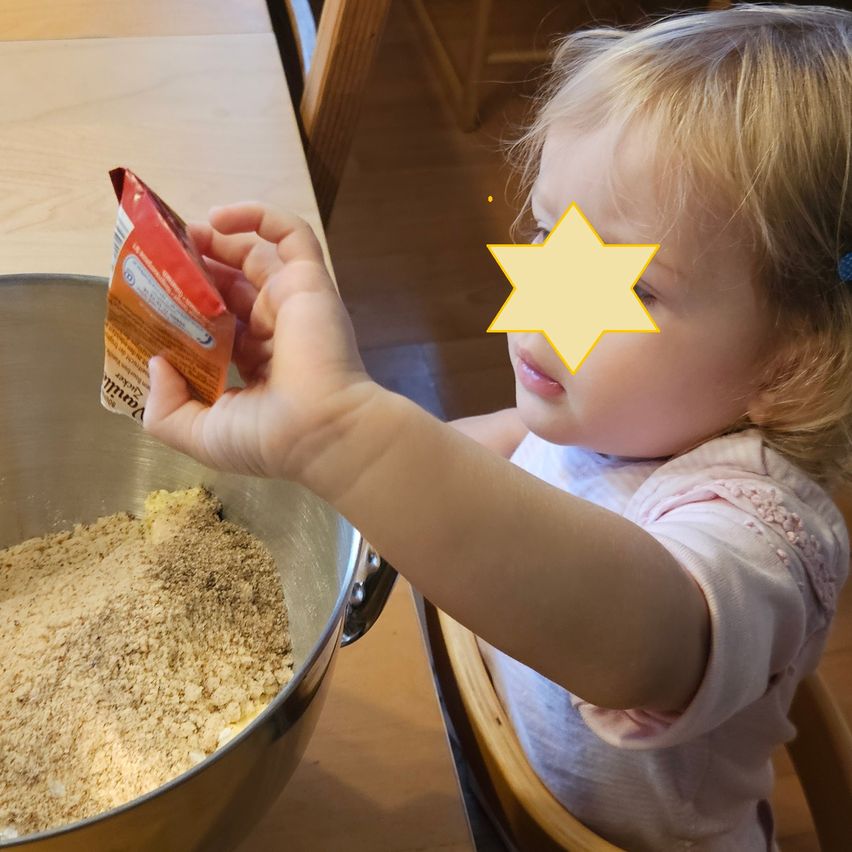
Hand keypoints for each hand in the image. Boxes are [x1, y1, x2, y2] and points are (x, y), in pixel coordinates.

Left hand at [144, 202, 375, 480]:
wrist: (323, 432)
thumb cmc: (267, 438)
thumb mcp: (200, 435)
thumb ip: (166, 410)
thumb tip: (156, 365)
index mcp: (252, 364)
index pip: (214, 324)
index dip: (182, 308)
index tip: (149, 297)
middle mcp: (271, 330)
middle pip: (228, 285)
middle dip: (193, 268)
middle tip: (159, 257)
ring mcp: (291, 302)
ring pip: (253, 255)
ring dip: (215, 240)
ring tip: (180, 234)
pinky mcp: (309, 282)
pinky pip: (291, 235)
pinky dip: (258, 216)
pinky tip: (218, 217)